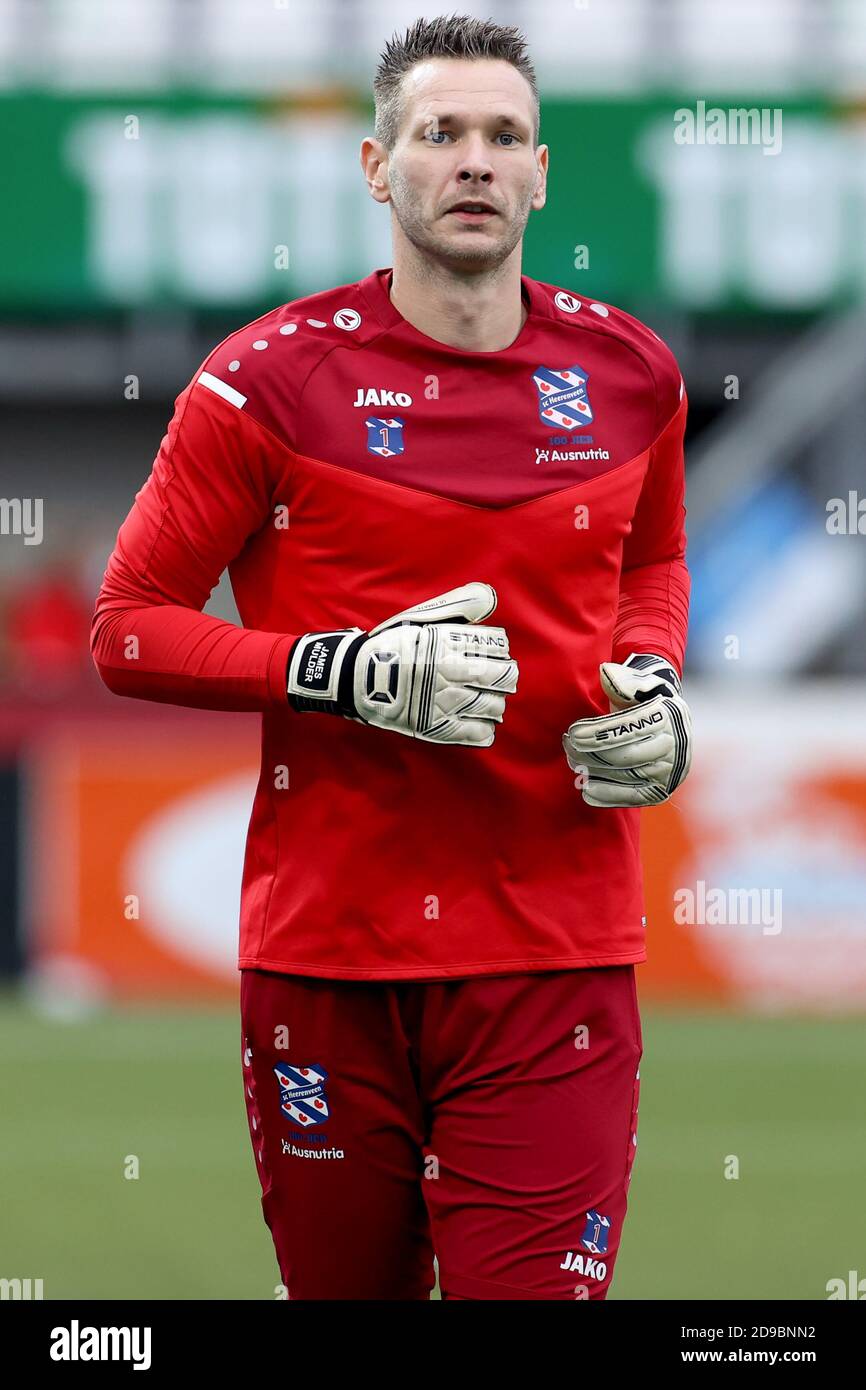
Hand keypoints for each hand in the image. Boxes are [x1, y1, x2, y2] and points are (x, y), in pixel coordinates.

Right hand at [287, 582, 517, 745]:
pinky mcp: (434, 727)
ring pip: (490, 705)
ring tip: (492, 701)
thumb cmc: (393, 645)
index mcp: (445, 642)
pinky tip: (484, 722)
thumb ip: (457, 606)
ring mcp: (440, 701)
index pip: (494, 647)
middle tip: (504, 678)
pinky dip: (485, 728)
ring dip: (496, 702)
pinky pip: (474, 732)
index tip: (497, 653)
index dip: (501, 651)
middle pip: (499, 677)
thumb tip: (489, 597)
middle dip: (506, 677)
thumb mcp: (422, 618)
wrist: (356, 677)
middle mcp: (445, 671)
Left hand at [562, 653, 690, 806]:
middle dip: (591, 753)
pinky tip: (587, 790)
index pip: (627, 727)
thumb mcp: (635, 683)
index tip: (572, 733)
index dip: (597, 732)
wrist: (663, 722)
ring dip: (595, 772)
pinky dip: (608, 796)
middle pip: (625, 755)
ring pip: (626, 777)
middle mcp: (675, 745)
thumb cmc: (640, 699)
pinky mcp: (661, 791)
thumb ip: (621, 679)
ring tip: (574, 763)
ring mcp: (670, 771)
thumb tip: (606, 672)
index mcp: (668, 715)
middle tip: (568, 748)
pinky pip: (633, 798)